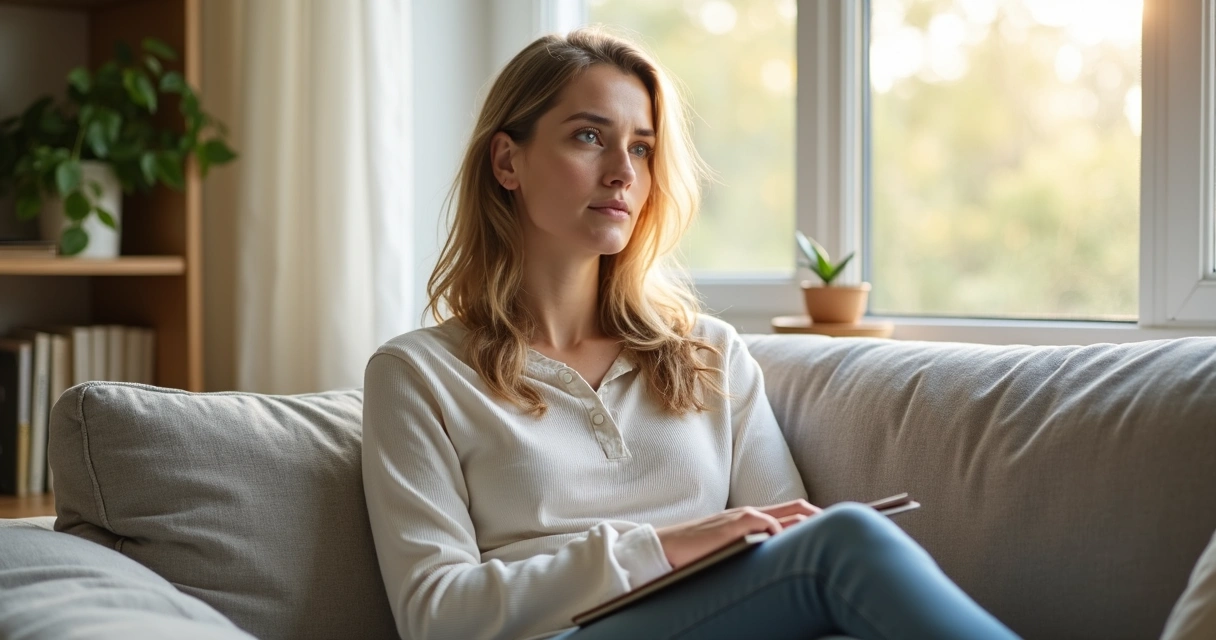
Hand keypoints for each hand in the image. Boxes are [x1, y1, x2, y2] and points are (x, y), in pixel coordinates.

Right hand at [654, 499, 822, 570]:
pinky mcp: (731, 526)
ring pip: (786, 515)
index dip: (816, 517)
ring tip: (829, 537)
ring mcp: (741, 518)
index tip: (836, 527)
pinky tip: (788, 544)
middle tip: (844, 530)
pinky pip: (762, 523)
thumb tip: (777, 558)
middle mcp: (750, 513)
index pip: (792, 511)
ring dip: (808, 524)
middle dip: (822, 518)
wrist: (666, 547)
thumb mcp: (730, 547)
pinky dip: (779, 531)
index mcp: (751, 518)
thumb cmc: (696, 552)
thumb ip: (752, 547)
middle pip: (797, 508)